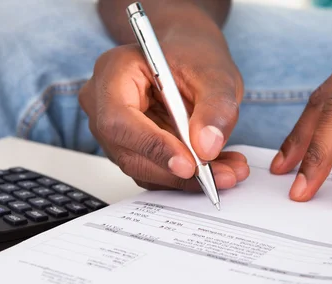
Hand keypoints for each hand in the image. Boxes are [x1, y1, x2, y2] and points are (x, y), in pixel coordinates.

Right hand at [79, 34, 248, 191]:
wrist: (190, 58)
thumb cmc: (194, 56)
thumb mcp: (215, 73)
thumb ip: (215, 107)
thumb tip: (207, 146)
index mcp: (113, 72)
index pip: (119, 120)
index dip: (153, 147)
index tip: (189, 165)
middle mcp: (103, 105)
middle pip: (130, 153)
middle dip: (178, 172)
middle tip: (221, 176)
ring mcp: (113, 132)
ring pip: (143, 168)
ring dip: (187, 179)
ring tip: (228, 172)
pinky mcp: (131, 150)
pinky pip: (154, 172)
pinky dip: (186, 177)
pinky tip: (217, 169)